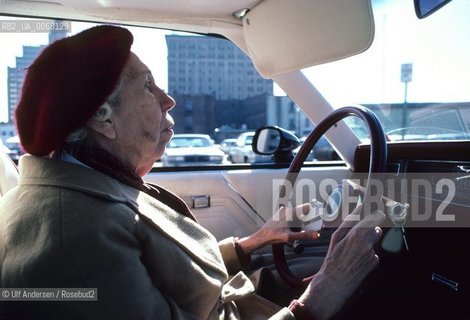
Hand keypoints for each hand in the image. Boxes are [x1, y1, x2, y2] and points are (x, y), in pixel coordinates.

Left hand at [236, 203, 319, 253]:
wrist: (262, 236)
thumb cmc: (274, 236)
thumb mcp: (290, 237)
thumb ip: (303, 235)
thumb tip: (315, 234)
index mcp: (289, 213)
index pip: (305, 207)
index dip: (312, 211)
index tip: (318, 214)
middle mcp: (286, 210)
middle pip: (301, 211)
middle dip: (307, 216)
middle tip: (312, 224)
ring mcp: (282, 211)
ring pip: (295, 212)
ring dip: (301, 218)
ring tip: (304, 226)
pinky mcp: (280, 214)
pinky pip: (290, 215)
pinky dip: (295, 219)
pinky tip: (295, 227)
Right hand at [298, 204, 384, 319]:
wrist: (335, 282)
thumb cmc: (332, 258)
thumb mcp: (336, 237)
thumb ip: (349, 222)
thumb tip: (358, 209)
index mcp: (357, 234)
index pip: (374, 217)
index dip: (375, 211)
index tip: (375, 207)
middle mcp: (368, 243)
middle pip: (377, 228)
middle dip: (370, 227)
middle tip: (359, 230)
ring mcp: (372, 254)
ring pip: (375, 240)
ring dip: (369, 239)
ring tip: (354, 247)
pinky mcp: (374, 262)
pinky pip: (374, 251)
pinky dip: (367, 252)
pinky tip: (356, 258)